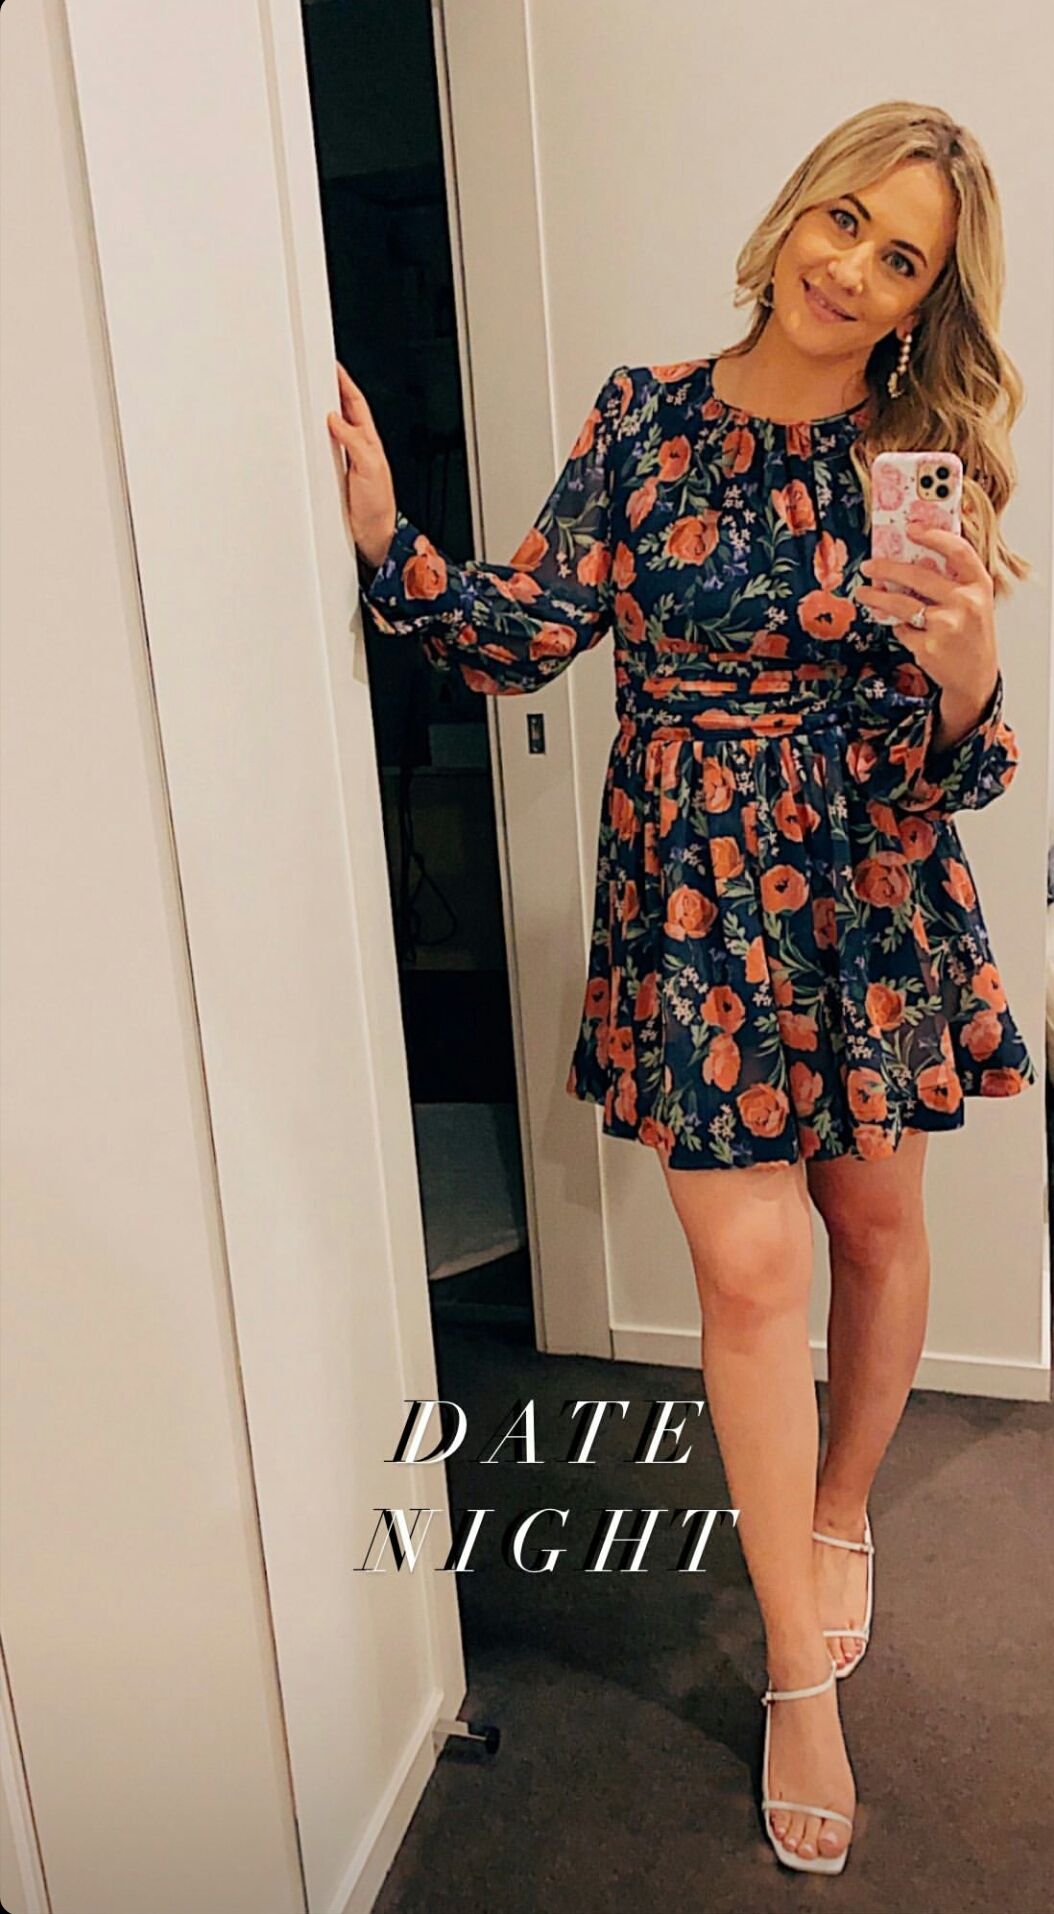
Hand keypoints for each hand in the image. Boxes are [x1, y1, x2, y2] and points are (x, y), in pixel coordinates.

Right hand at [326, 363, 396, 568]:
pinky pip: (321, 448)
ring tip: (308, 394)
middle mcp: (357, 447)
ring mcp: (345, 459)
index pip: (354, 403)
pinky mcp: (333, 473)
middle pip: (341, 410)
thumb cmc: (378, 506)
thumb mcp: (370, 468)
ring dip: (319, 411)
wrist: (373, 535)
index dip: (344, 383)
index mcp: (369, 441)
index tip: (332, 366)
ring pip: (329, 428)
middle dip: (330, 390)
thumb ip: (353, 441)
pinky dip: (312, 436)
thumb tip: (336, 419)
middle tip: (316, 372)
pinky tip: (304, 431)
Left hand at [856, 525, 998, 719]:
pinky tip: (900, 626)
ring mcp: (946, 626)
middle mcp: (965, 603)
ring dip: (876, 596)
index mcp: (979, 585)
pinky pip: (902, 628)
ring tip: (864, 592)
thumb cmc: (971, 634)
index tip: (911, 528)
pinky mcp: (928, 646)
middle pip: (918, 575)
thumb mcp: (974, 602)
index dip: (934, 535)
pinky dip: (898, 626)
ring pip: (900, 603)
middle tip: (869, 565)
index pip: (958, 551)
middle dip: (886, 568)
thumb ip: (952, 581)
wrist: (976, 676)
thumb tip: (911, 558)